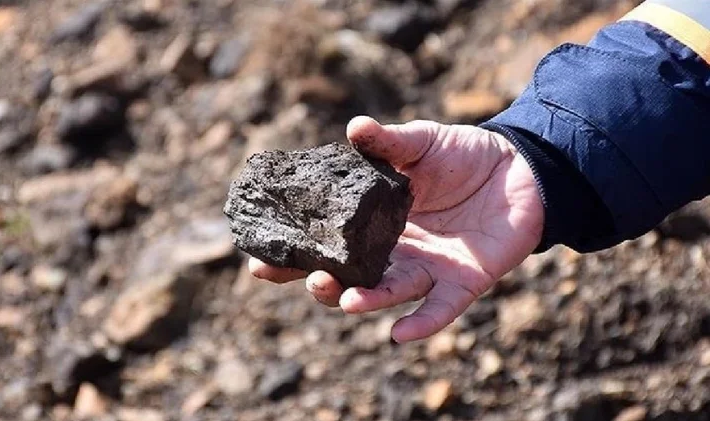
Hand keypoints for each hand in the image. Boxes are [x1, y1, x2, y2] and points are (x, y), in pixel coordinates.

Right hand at [250, 116, 543, 341]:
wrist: (521, 169)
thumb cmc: (464, 155)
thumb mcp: (421, 142)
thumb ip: (388, 143)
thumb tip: (354, 128)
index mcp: (374, 221)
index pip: (328, 242)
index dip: (295, 253)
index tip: (258, 260)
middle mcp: (394, 252)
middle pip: (350, 276)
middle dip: (323, 283)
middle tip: (304, 277)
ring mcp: (427, 269)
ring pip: (388, 292)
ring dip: (364, 299)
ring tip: (342, 297)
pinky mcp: (463, 281)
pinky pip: (440, 309)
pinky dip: (421, 324)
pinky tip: (399, 335)